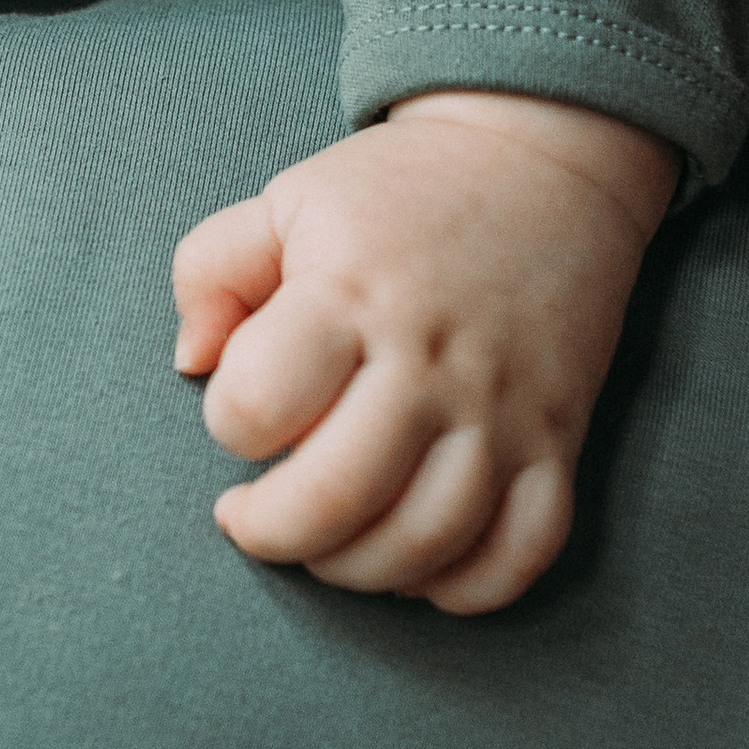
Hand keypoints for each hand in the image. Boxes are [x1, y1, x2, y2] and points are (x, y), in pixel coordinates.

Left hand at [171, 94, 675, 615]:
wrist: (545, 160)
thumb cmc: (396, 193)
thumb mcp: (285, 202)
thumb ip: (209, 273)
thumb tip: (190, 363)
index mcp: (348, 295)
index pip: (258, 403)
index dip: (229, 425)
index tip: (241, 414)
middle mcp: (429, 362)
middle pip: (336, 499)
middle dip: (272, 533)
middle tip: (253, 517)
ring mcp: (502, 410)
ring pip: (425, 544)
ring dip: (356, 570)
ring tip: (327, 542)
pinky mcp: (559, 441)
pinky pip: (522, 554)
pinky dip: (464, 588)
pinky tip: (418, 565)